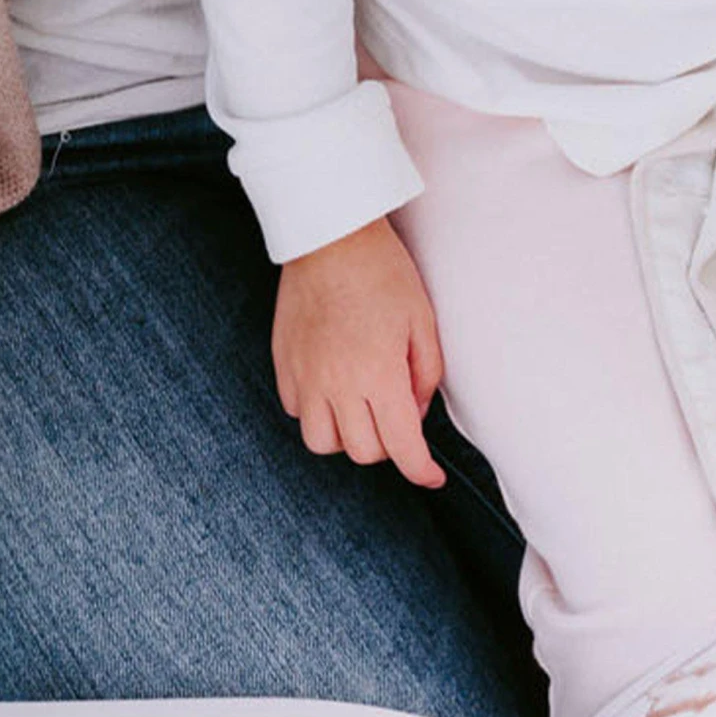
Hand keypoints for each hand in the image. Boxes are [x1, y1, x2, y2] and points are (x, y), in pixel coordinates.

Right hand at [273, 218, 446, 488]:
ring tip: (365, 409)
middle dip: (390, 446)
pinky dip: (320, 414)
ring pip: (324, 444)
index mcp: (379, 375)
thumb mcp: (423, 322)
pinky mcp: (283, 366)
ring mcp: (305, 378)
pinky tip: (336, 389)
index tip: (431, 478)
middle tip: (402, 417)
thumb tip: (416, 415)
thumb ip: (426, 376)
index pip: (401, 447)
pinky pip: (299, 414)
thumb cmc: (384, 275)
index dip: (420, 471)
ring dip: (350, 437)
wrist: (329, 239)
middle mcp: (338, 385)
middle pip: (363, 452)